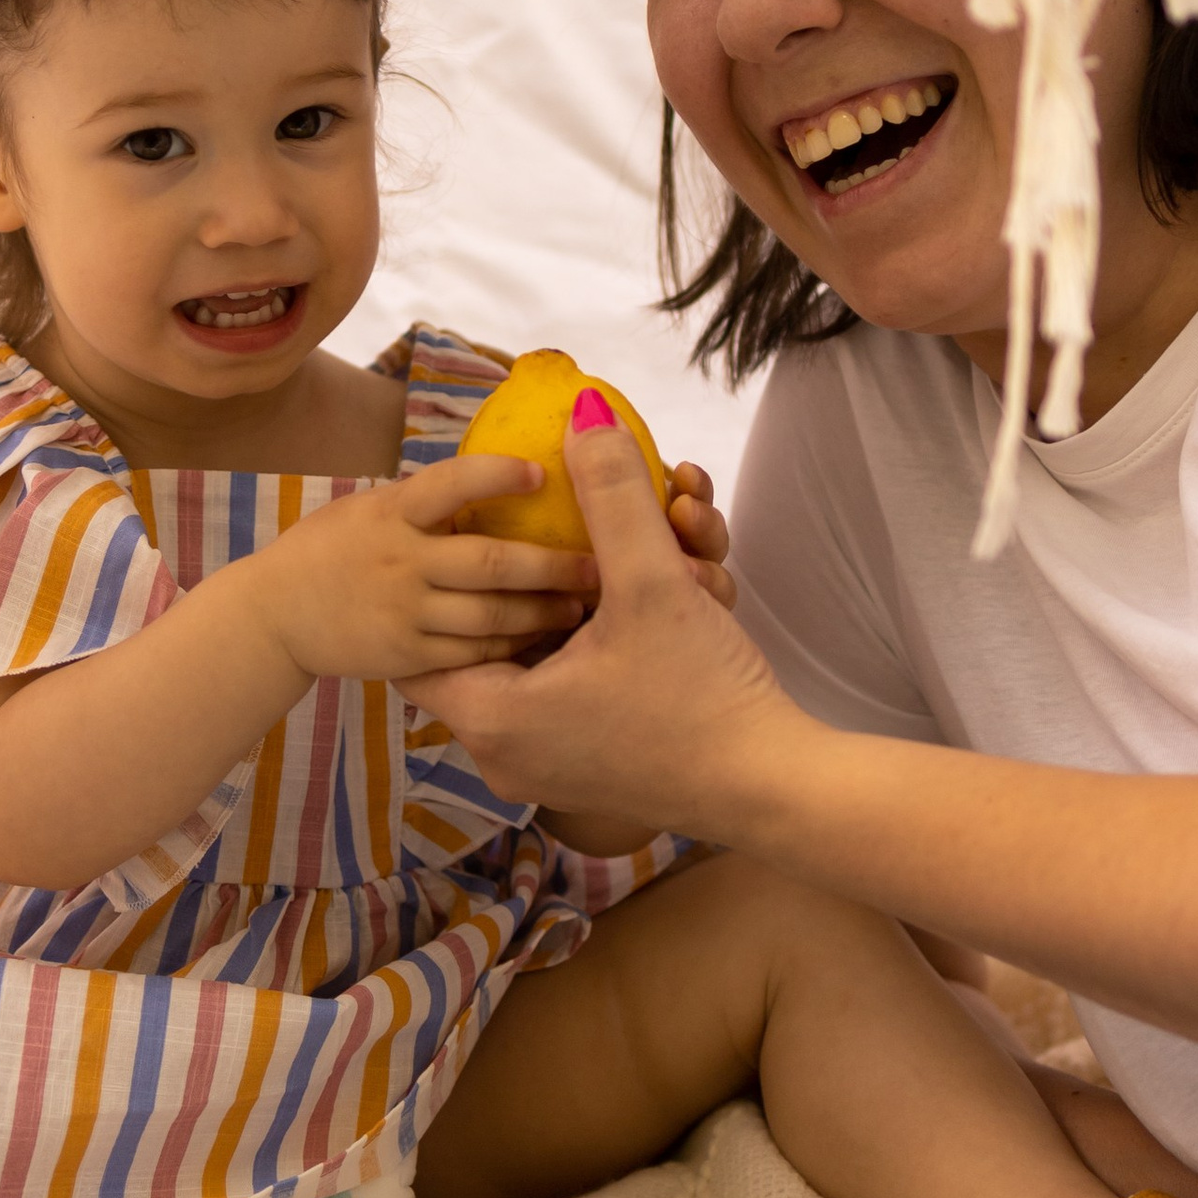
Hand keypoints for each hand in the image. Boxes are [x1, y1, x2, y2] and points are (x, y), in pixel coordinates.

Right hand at [243, 453, 596, 686]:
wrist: (276, 614)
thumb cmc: (335, 548)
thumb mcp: (374, 508)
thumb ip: (431, 500)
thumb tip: (511, 470)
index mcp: (393, 513)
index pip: (451, 484)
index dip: (499, 475)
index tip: (542, 472)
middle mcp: (400, 561)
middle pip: (491, 564)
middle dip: (553, 566)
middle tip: (600, 564)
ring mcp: (403, 613)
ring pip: (491, 616)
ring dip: (544, 612)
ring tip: (582, 606)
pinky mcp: (406, 657)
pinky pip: (473, 653)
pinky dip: (513, 646)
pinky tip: (542, 640)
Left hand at [408, 401, 789, 833]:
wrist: (774, 784)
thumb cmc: (704, 695)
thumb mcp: (652, 582)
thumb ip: (612, 494)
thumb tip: (583, 413)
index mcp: (491, 718)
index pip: (423, 642)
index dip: (451, 580)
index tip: (484, 536)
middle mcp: (505, 752)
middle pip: (496, 639)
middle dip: (544, 578)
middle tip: (584, 539)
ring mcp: (547, 766)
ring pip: (546, 657)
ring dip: (592, 602)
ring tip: (655, 555)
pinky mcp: (591, 767)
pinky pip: (575, 687)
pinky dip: (608, 641)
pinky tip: (670, 599)